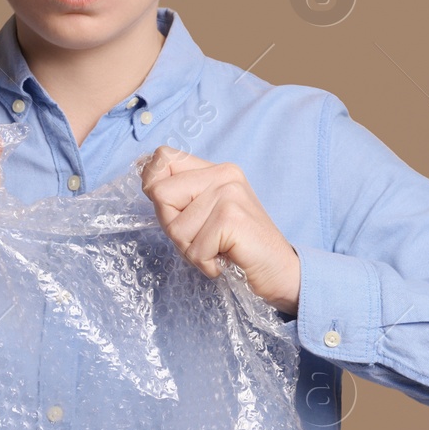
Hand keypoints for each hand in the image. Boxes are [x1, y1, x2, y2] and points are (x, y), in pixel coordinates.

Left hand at [138, 146, 300, 316]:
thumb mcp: (204, 215)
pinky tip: (223, 261)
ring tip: (217, 251)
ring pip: (176, 227)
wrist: (280, 272)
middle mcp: (224, 174)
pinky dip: (205, 264)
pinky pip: (195, 249)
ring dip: (192, 251)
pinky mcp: (232, 218)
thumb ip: (180, 197)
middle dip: (173, 227)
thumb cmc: (237, 248)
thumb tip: (147, 183)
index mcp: (215, 170)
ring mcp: (229, 194)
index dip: (155, 185)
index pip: (163, 157)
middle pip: (160, 194)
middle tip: (203, 240)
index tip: (175, 211)